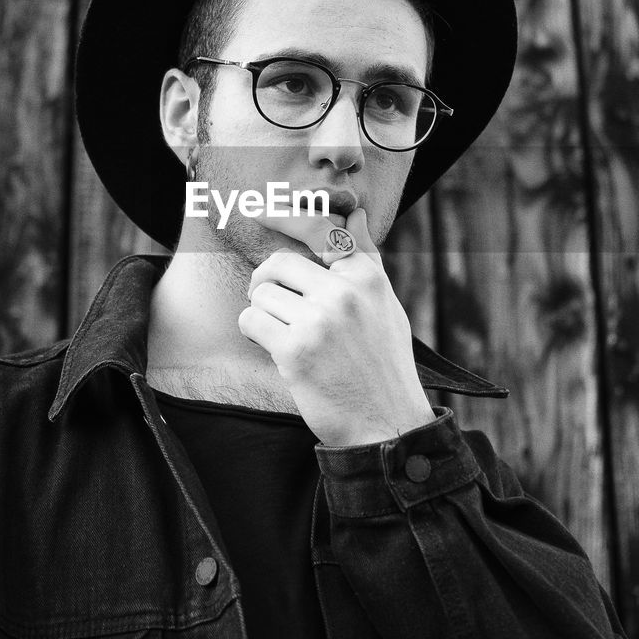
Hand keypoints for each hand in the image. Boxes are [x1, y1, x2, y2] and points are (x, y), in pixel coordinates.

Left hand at [238, 208, 435, 445]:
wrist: (387, 424)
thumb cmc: (383, 362)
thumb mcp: (385, 304)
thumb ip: (365, 258)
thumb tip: (354, 215)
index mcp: (366, 277)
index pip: (317, 234)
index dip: (285, 223)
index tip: (260, 214)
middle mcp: (344, 292)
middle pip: (279, 263)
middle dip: (267, 282)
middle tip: (272, 302)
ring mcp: (319, 321)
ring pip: (261, 294)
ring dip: (264, 314)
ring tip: (285, 334)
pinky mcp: (295, 350)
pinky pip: (251, 321)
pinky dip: (255, 334)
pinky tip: (276, 349)